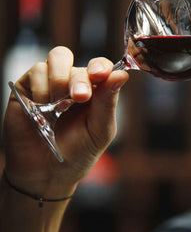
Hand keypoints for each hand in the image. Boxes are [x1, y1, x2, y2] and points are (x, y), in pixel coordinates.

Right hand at [2, 46, 128, 197]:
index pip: (101, 67)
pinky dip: (42, 88)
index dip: (101, 66)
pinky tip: (42, 108)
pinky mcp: (28, 87)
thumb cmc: (78, 152)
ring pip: (58, 57)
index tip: (101, 74)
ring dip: (61, 80)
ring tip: (59, 106)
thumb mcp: (100, 130)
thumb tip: (122, 75)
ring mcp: (51, 82)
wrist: (45, 174)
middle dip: (81, 80)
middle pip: (80, 63)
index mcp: (97, 91)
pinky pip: (36, 70)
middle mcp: (75, 83)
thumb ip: (108, 102)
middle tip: (80, 98)